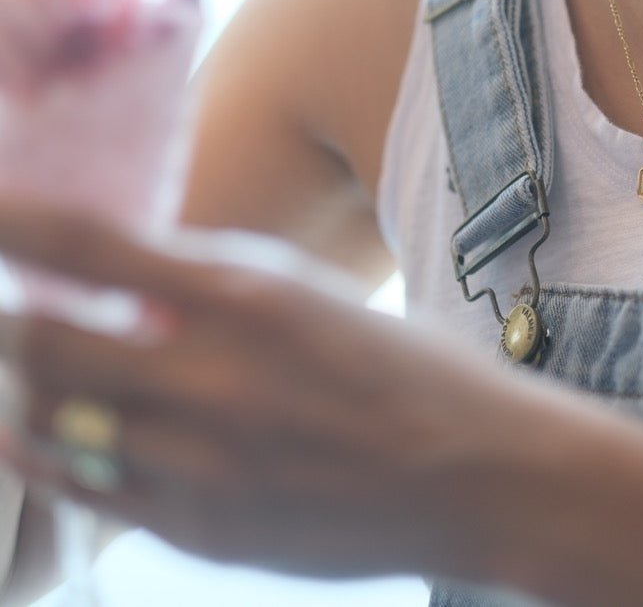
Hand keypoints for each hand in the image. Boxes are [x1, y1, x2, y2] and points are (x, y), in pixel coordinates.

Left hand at [0, 202, 555, 582]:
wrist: (482, 480)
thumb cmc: (412, 374)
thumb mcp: (318, 300)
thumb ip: (212, 291)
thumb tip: (115, 283)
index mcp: (253, 299)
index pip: (86, 245)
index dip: (8, 220)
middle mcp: (215, 381)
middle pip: (38, 339)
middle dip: (10, 316)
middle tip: (15, 305)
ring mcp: (202, 468)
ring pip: (48, 420)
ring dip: (29, 385)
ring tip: (36, 366)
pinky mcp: (202, 534)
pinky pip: (85, 489)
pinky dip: (52, 451)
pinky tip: (40, 430)